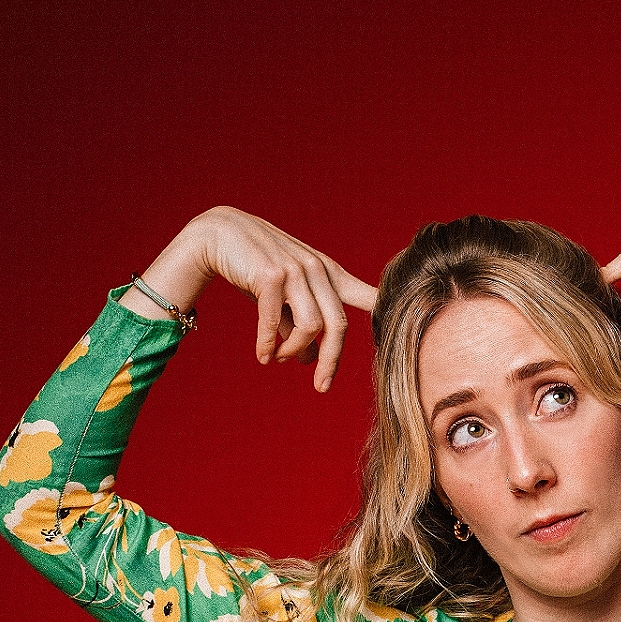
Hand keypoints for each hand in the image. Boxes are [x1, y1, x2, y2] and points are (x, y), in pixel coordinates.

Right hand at [125, 208, 376, 391]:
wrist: (219, 234)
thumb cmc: (253, 268)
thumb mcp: (283, 297)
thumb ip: (298, 325)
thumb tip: (309, 360)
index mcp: (326, 273)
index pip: (364, 294)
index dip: (384, 312)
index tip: (401, 332)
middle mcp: (316, 269)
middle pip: (338, 325)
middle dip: (331, 360)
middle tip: (322, 387)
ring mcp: (295, 270)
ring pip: (310, 326)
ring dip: (293, 351)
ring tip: (277, 360)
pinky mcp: (271, 274)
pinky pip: (275, 321)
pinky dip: (269, 344)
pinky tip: (263, 356)